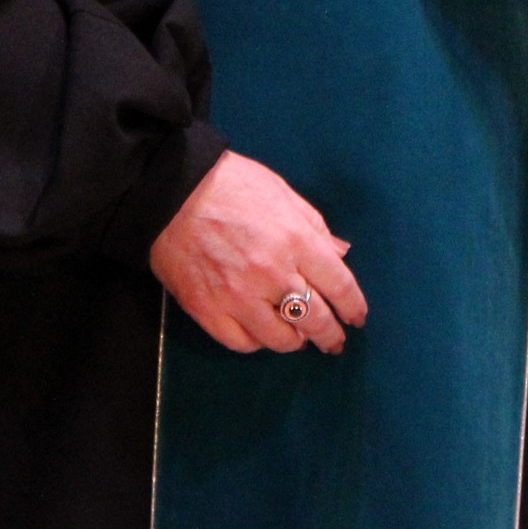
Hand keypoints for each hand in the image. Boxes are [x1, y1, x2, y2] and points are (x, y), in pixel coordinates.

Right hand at [148, 152, 367, 353]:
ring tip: (298, 337)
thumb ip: (314, 227)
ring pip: (280, 338)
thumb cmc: (231, 184)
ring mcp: (238, 296)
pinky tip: (262, 334)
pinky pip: (242, 343)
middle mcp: (271, 272)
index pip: (338, 284)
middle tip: (334, 341)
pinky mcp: (208, 310)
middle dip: (330, 334)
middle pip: (314, 318)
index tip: (356, 318)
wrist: (171, 192)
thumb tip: (341, 253)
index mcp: (295, 239)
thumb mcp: (282, 194)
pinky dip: (257, 342)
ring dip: (295, 341)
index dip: (353, 306)